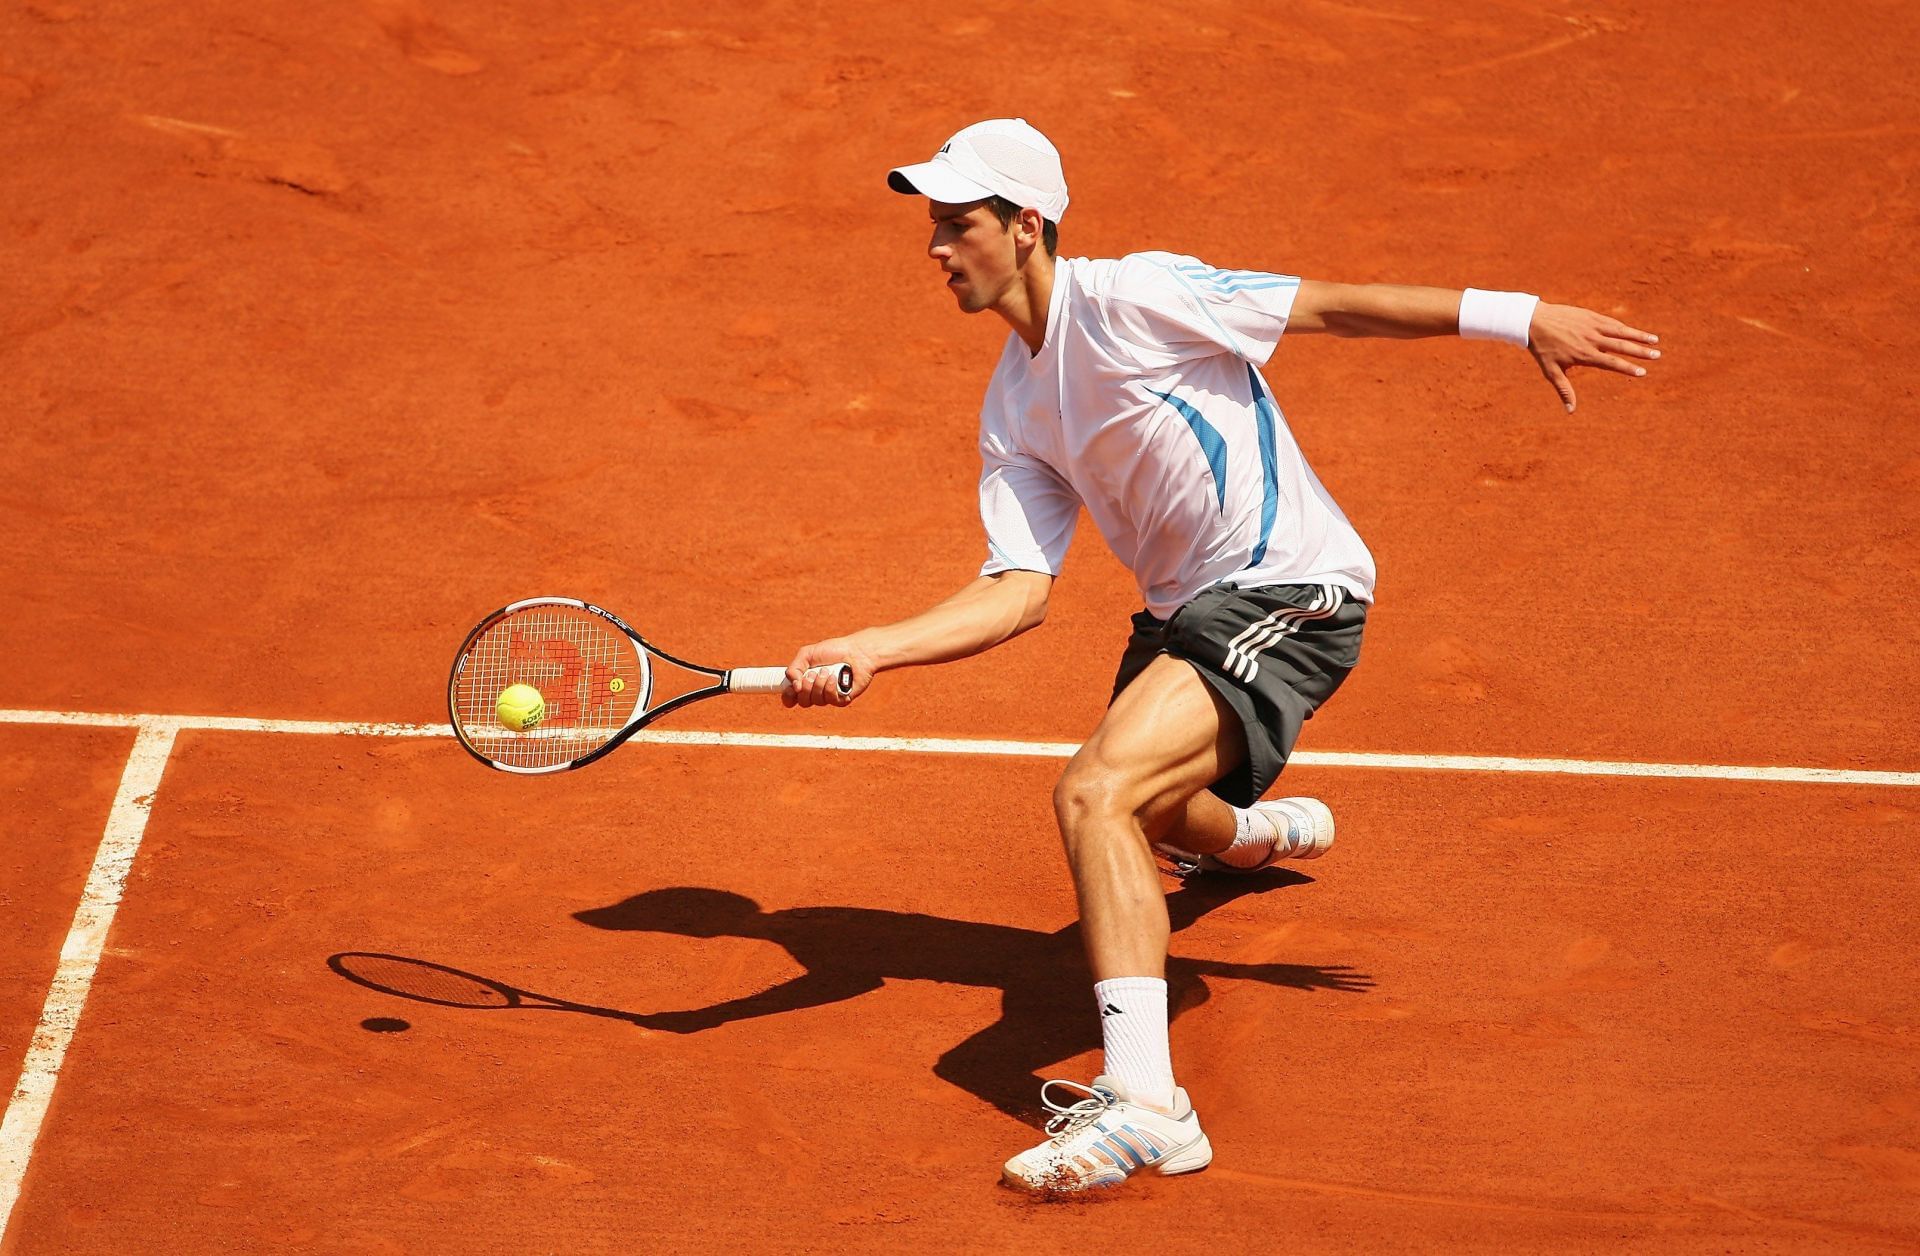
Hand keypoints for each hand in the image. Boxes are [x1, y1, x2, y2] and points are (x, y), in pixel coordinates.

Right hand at [782, 635, 876, 707]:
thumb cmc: (833, 651)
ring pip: (816, 701)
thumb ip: (794, 668)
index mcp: (804, 682)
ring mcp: (828, 697)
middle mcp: (815, 692)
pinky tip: (835, 677)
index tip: (792, 688)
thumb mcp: (807, 654)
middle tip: (812, 673)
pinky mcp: (841, 699)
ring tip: (827, 671)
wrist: (856, 651)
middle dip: (806, 687)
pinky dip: (830, 687)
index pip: (790, 698)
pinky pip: (830, 700)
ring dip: (819, 684)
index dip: (788, 697)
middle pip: (802, 702)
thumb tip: (794, 687)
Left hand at [1527, 303, 1659, 411]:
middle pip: (1622, 346)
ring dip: (1639, 336)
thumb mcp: (1551, 371)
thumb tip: (1570, 411)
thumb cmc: (1542, 349)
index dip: (1628, 368)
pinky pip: (1611, 322)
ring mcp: (1593, 326)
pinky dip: (1624, 327)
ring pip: (1621, 331)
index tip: (1642, 372)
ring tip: (1655, 340)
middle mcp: (1592, 340)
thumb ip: (1564, 390)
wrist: (1534, 321)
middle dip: (1641, 351)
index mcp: (1585, 355)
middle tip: (1657, 355)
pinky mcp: (1591, 316)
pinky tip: (1634, 331)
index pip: (1612, 363)